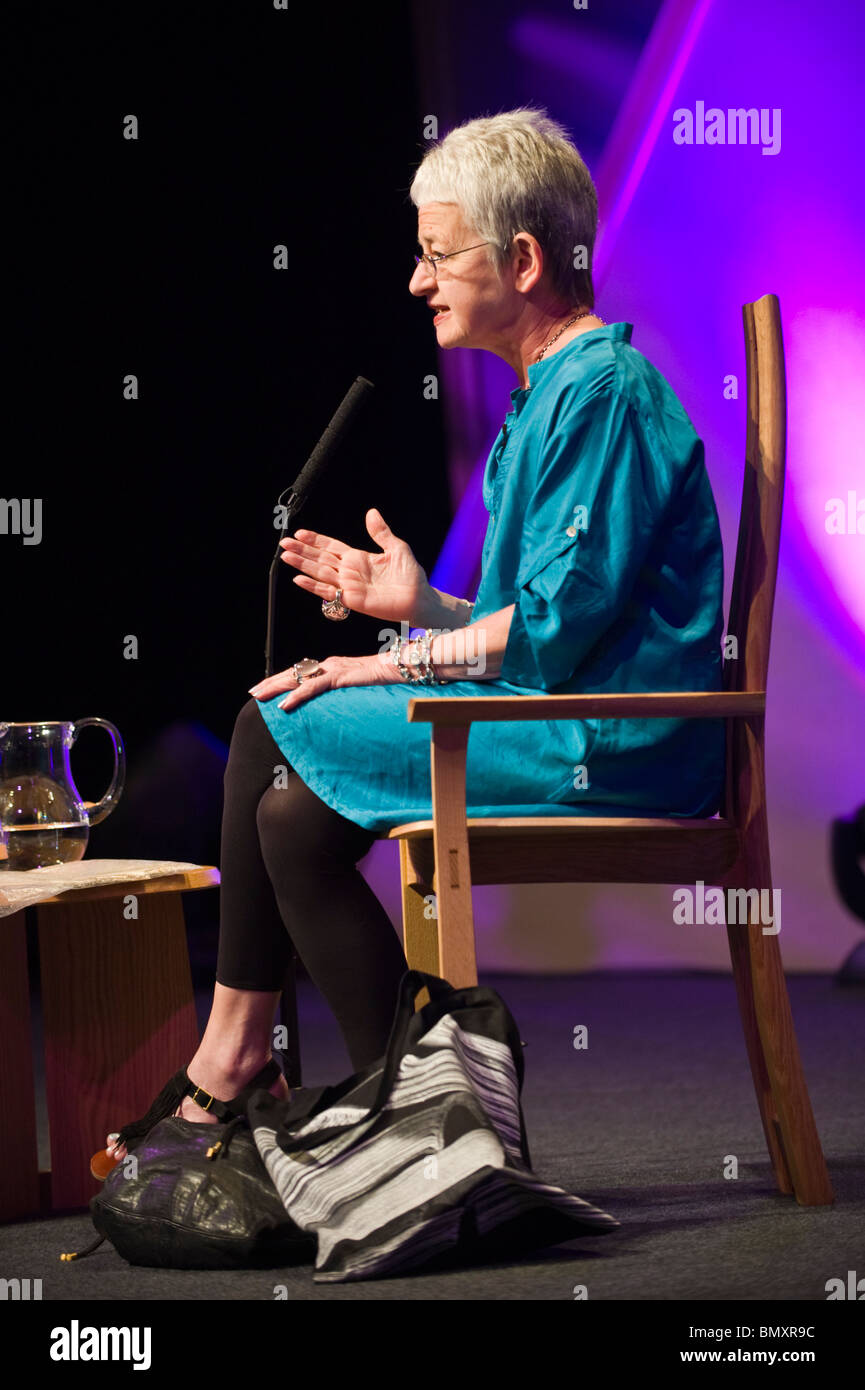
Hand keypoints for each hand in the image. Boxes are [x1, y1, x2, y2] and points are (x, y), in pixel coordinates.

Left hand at [248, 651, 394, 711]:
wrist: (401, 667)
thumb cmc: (385, 678)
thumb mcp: (360, 686)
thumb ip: (346, 691)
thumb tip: (337, 703)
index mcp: (331, 667)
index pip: (301, 673)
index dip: (282, 680)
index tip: (266, 688)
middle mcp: (328, 665)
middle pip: (293, 673)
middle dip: (271, 683)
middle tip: (253, 692)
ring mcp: (333, 669)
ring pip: (298, 678)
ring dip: (276, 688)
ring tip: (259, 697)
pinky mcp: (340, 677)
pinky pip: (313, 687)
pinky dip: (296, 695)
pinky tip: (284, 705)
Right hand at [278, 507, 430, 623]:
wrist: (420, 598)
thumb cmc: (411, 575)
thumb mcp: (396, 547)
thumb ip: (380, 532)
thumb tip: (371, 512)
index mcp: (358, 558)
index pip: (331, 547)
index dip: (315, 540)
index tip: (299, 534)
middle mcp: (350, 572)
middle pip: (320, 558)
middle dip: (302, 551)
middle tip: (284, 544)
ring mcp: (349, 586)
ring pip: (320, 573)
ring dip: (302, 565)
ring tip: (286, 557)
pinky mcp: (352, 600)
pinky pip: (329, 592)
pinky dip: (313, 586)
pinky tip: (299, 578)